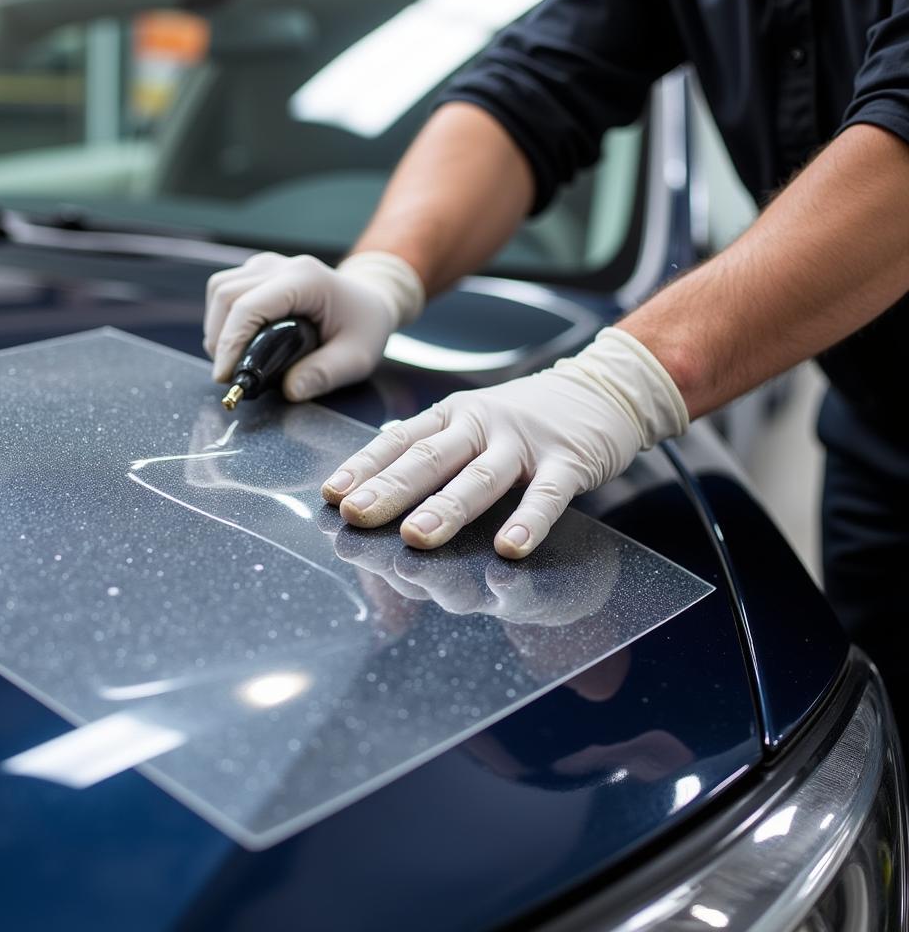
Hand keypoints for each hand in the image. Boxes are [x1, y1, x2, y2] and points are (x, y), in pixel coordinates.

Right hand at [203, 250, 423, 400]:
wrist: (370, 300)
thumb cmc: (365, 327)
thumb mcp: (356, 358)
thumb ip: (325, 374)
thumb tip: (290, 391)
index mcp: (306, 279)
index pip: (251, 306)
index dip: (231, 342)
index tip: (226, 376)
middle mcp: (282, 265)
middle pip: (226, 294)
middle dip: (220, 338)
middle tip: (230, 375)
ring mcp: (268, 264)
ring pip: (220, 289)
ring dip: (217, 327)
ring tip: (231, 361)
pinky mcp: (259, 271)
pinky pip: (226, 289)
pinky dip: (223, 318)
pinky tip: (236, 343)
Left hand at [321, 328, 687, 557]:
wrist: (604, 388)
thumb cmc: (528, 412)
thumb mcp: (472, 415)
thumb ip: (429, 439)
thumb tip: (377, 457)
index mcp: (452, 416)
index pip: (399, 441)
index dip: (364, 467)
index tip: (332, 495)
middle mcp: (481, 425)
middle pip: (430, 459)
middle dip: (390, 490)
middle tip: (356, 515)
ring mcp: (524, 443)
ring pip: (480, 477)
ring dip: (447, 508)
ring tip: (417, 538)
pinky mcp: (567, 461)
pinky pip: (547, 495)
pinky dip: (529, 521)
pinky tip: (511, 548)